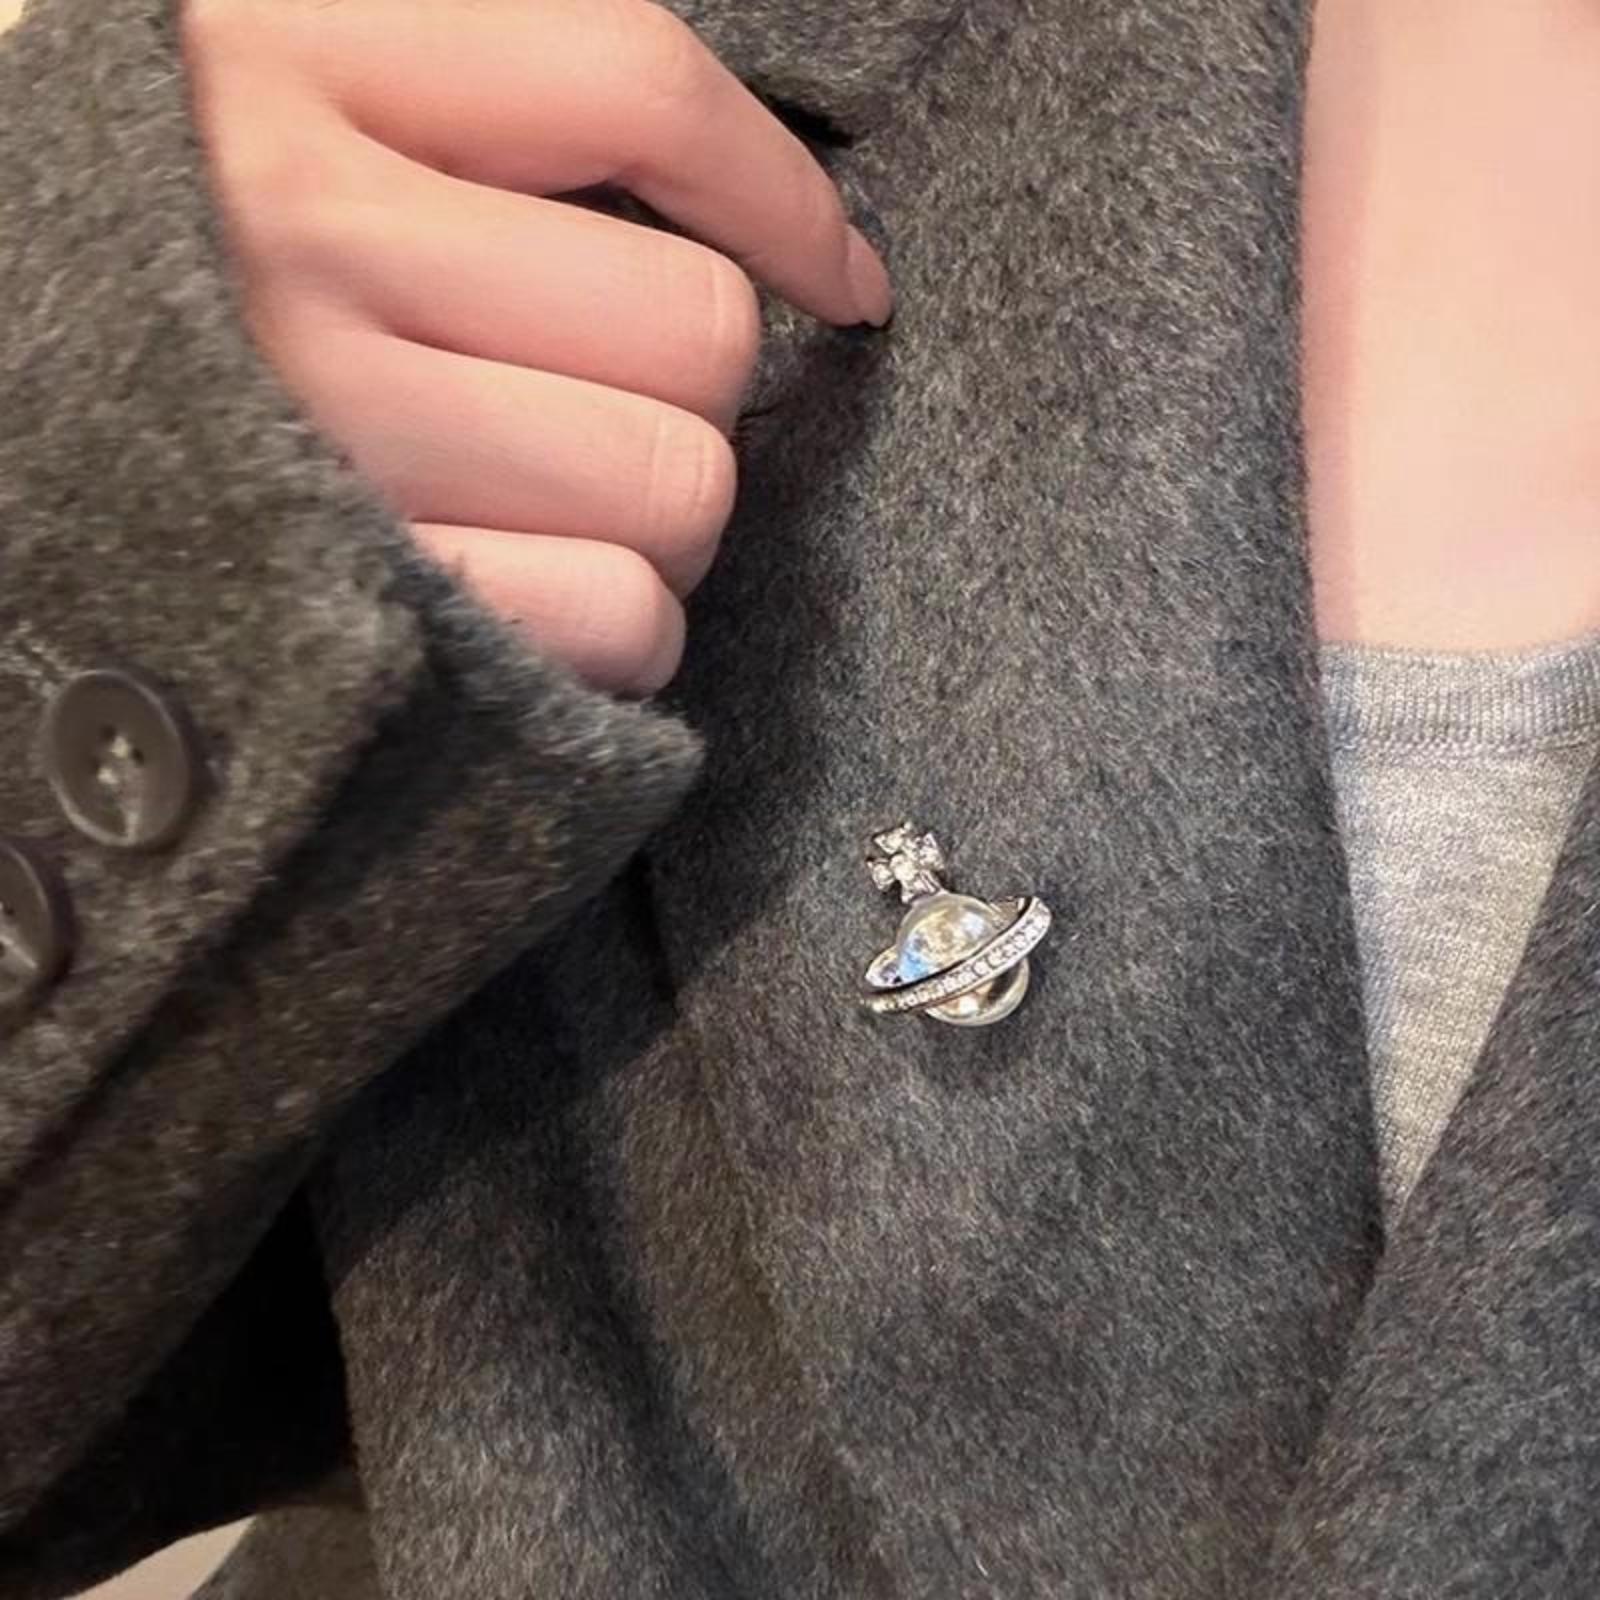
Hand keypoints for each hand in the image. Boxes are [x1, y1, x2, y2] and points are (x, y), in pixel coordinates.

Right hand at [182, 0, 892, 693]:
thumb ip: (511, 117)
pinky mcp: (364, 602)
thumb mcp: (326, 117)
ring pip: (676, 483)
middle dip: (687, 386)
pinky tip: (545, 594)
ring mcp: (324, 434)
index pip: (636, 88)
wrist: (40, 428)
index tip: (843, 275)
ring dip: (659, 514)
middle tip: (597, 404)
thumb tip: (813, 247)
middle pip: (696, 324)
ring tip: (555, 500)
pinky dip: (623, 625)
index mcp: (295, 55)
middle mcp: (294, 236)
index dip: (784, 195)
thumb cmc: (217, 277)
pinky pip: (619, 616)